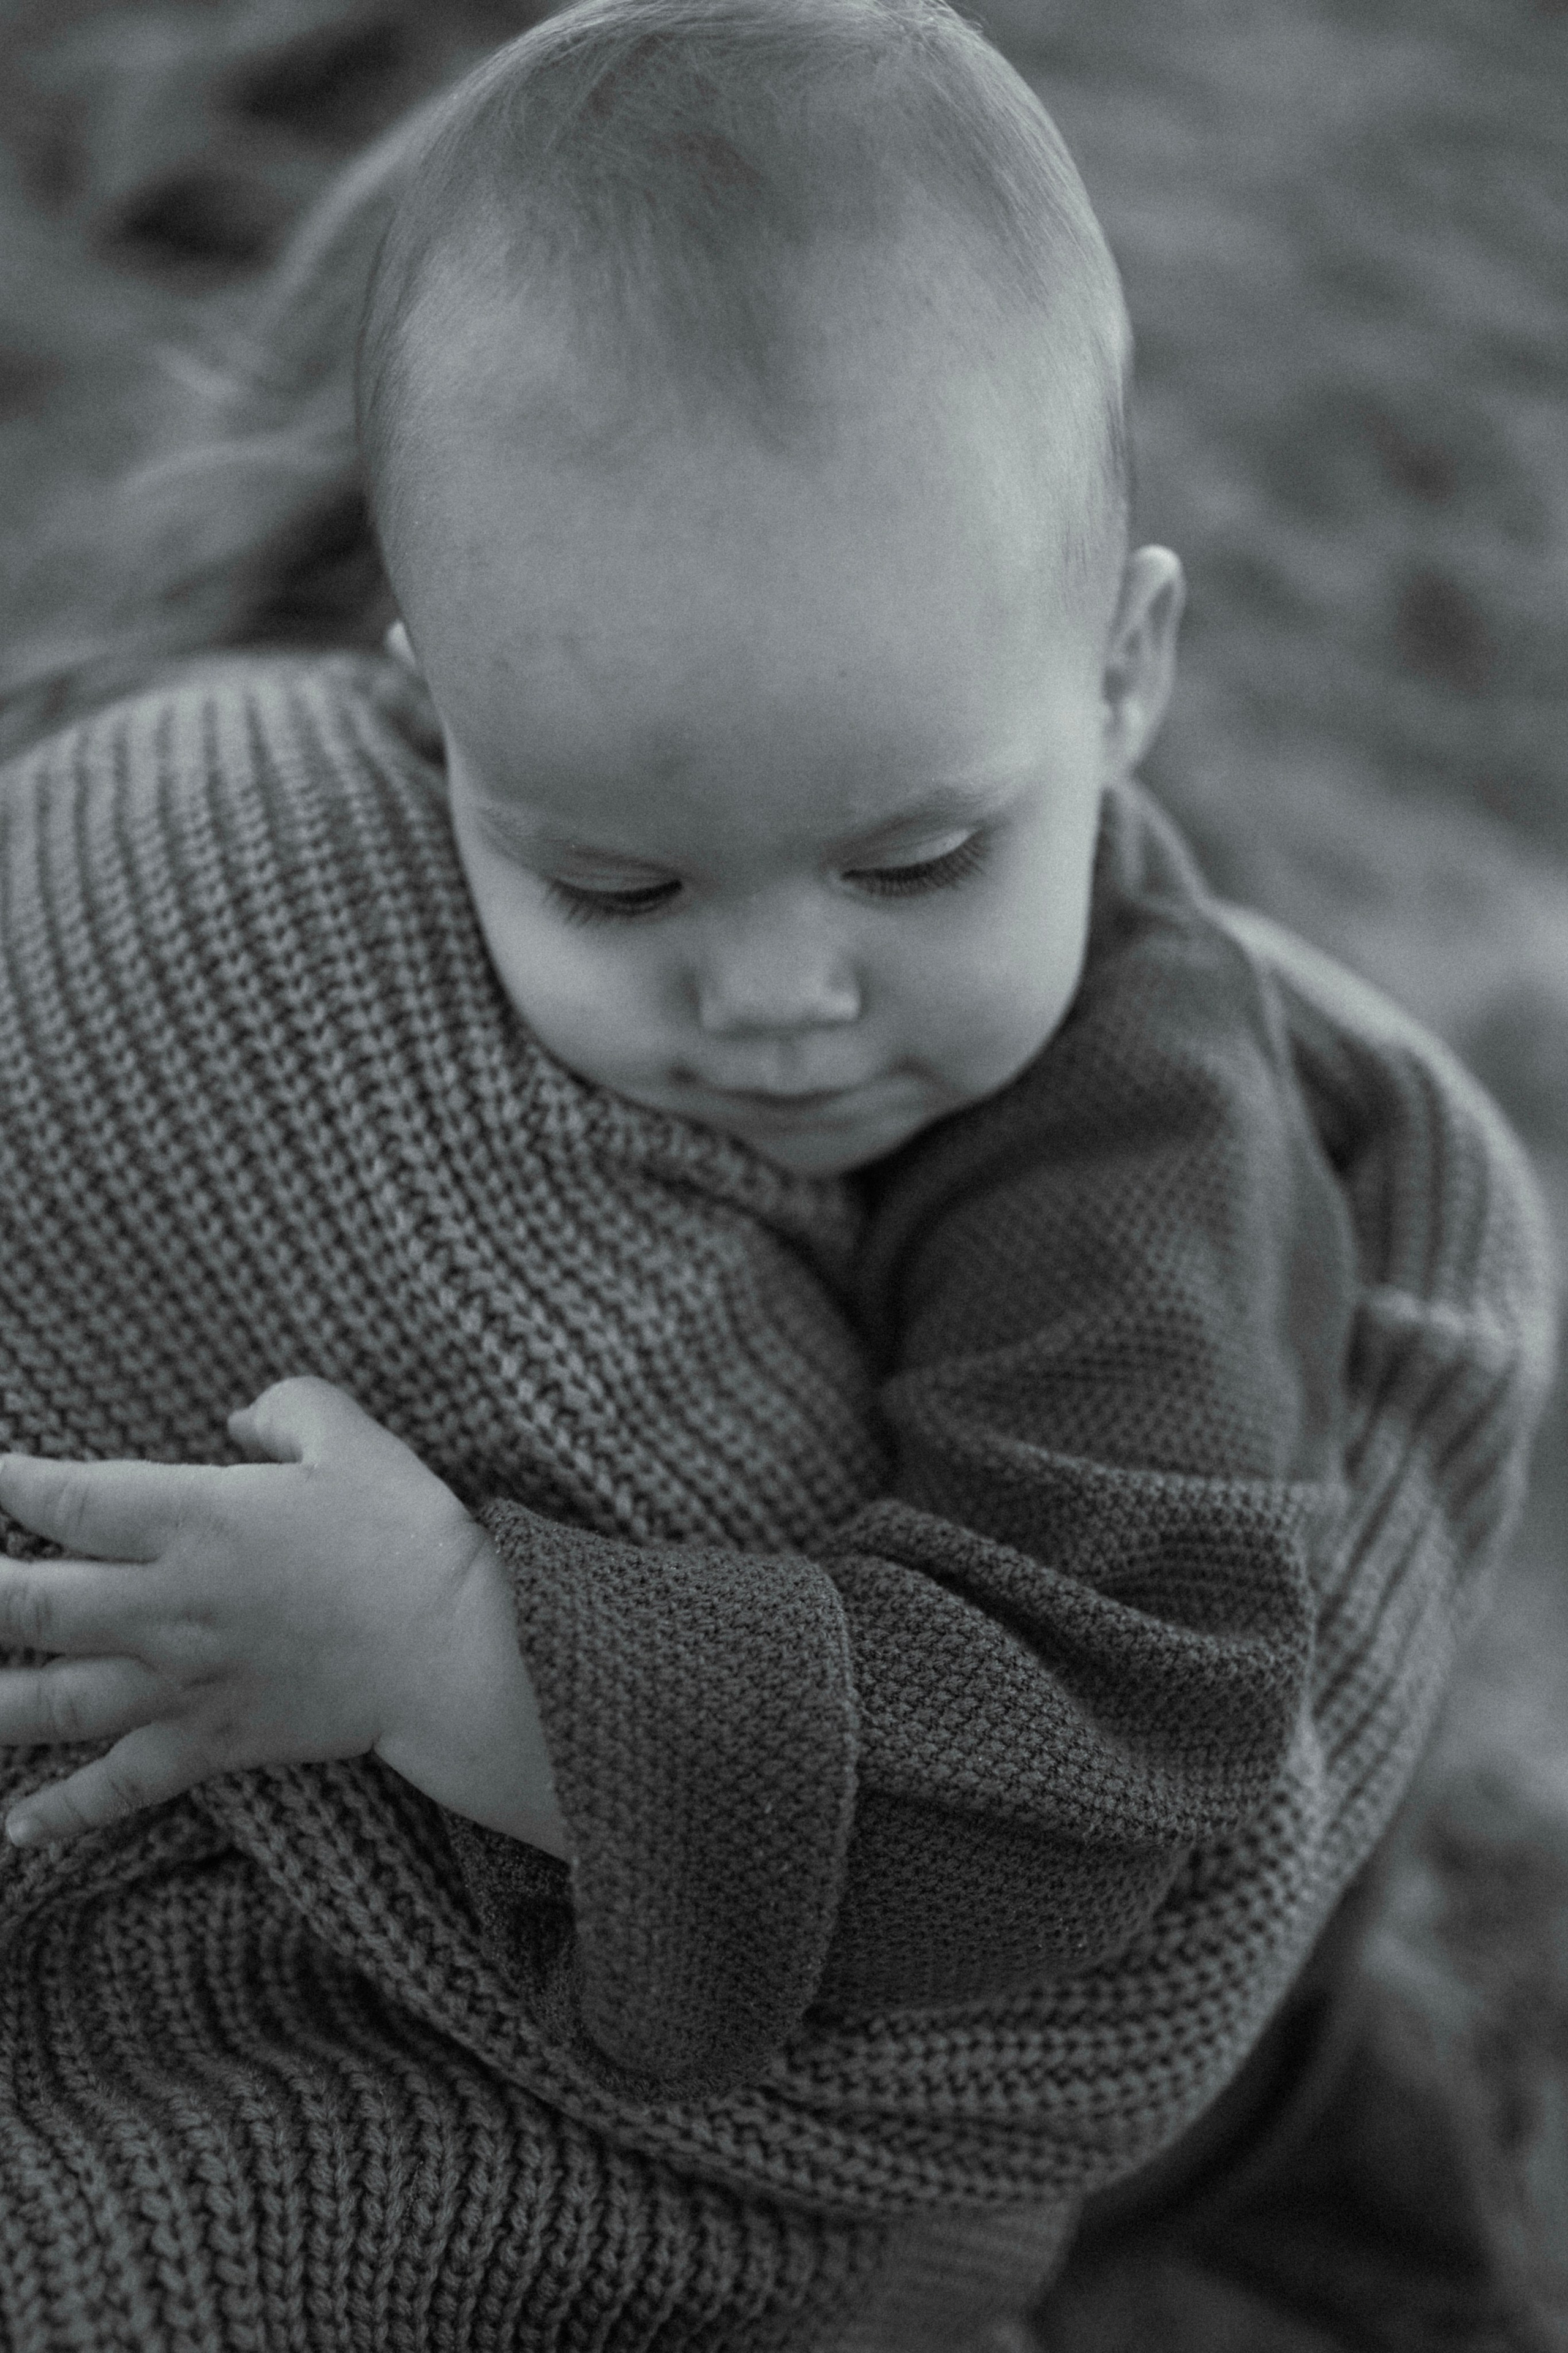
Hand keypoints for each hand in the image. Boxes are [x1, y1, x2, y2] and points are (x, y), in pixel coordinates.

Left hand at [0, 1378, 491, 1847]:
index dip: (8, 1482)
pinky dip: (65, 1811)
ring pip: (50, 1703)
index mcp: (199, 1519)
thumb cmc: (410, 1538)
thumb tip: (240, 1416)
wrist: (460, 1654)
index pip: (68, 1498)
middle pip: (30, 1604)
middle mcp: (172, 1604)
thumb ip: (290, 1408)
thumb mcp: (355, 1441)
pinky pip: (122, 1786)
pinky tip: (19, 1826)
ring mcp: (185, 1682)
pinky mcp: (214, 1743)